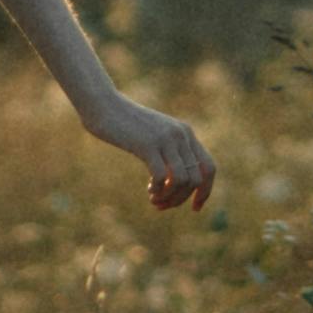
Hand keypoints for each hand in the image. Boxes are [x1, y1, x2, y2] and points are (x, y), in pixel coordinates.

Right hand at [89, 88, 213, 212]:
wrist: (103, 105)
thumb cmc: (124, 123)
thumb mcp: (153, 135)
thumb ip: (168, 150)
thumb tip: (177, 180)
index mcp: (185, 133)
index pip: (209, 168)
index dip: (205, 191)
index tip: (194, 208)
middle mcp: (180, 135)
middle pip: (195, 179)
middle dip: (181, 199)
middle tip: (161, 205)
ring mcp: (165, 139)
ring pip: (181, 181)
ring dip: (169, 197)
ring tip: (154, 200)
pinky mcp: (148, 145)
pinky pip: (162, 177)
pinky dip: (158, 190)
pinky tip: (149, 190)